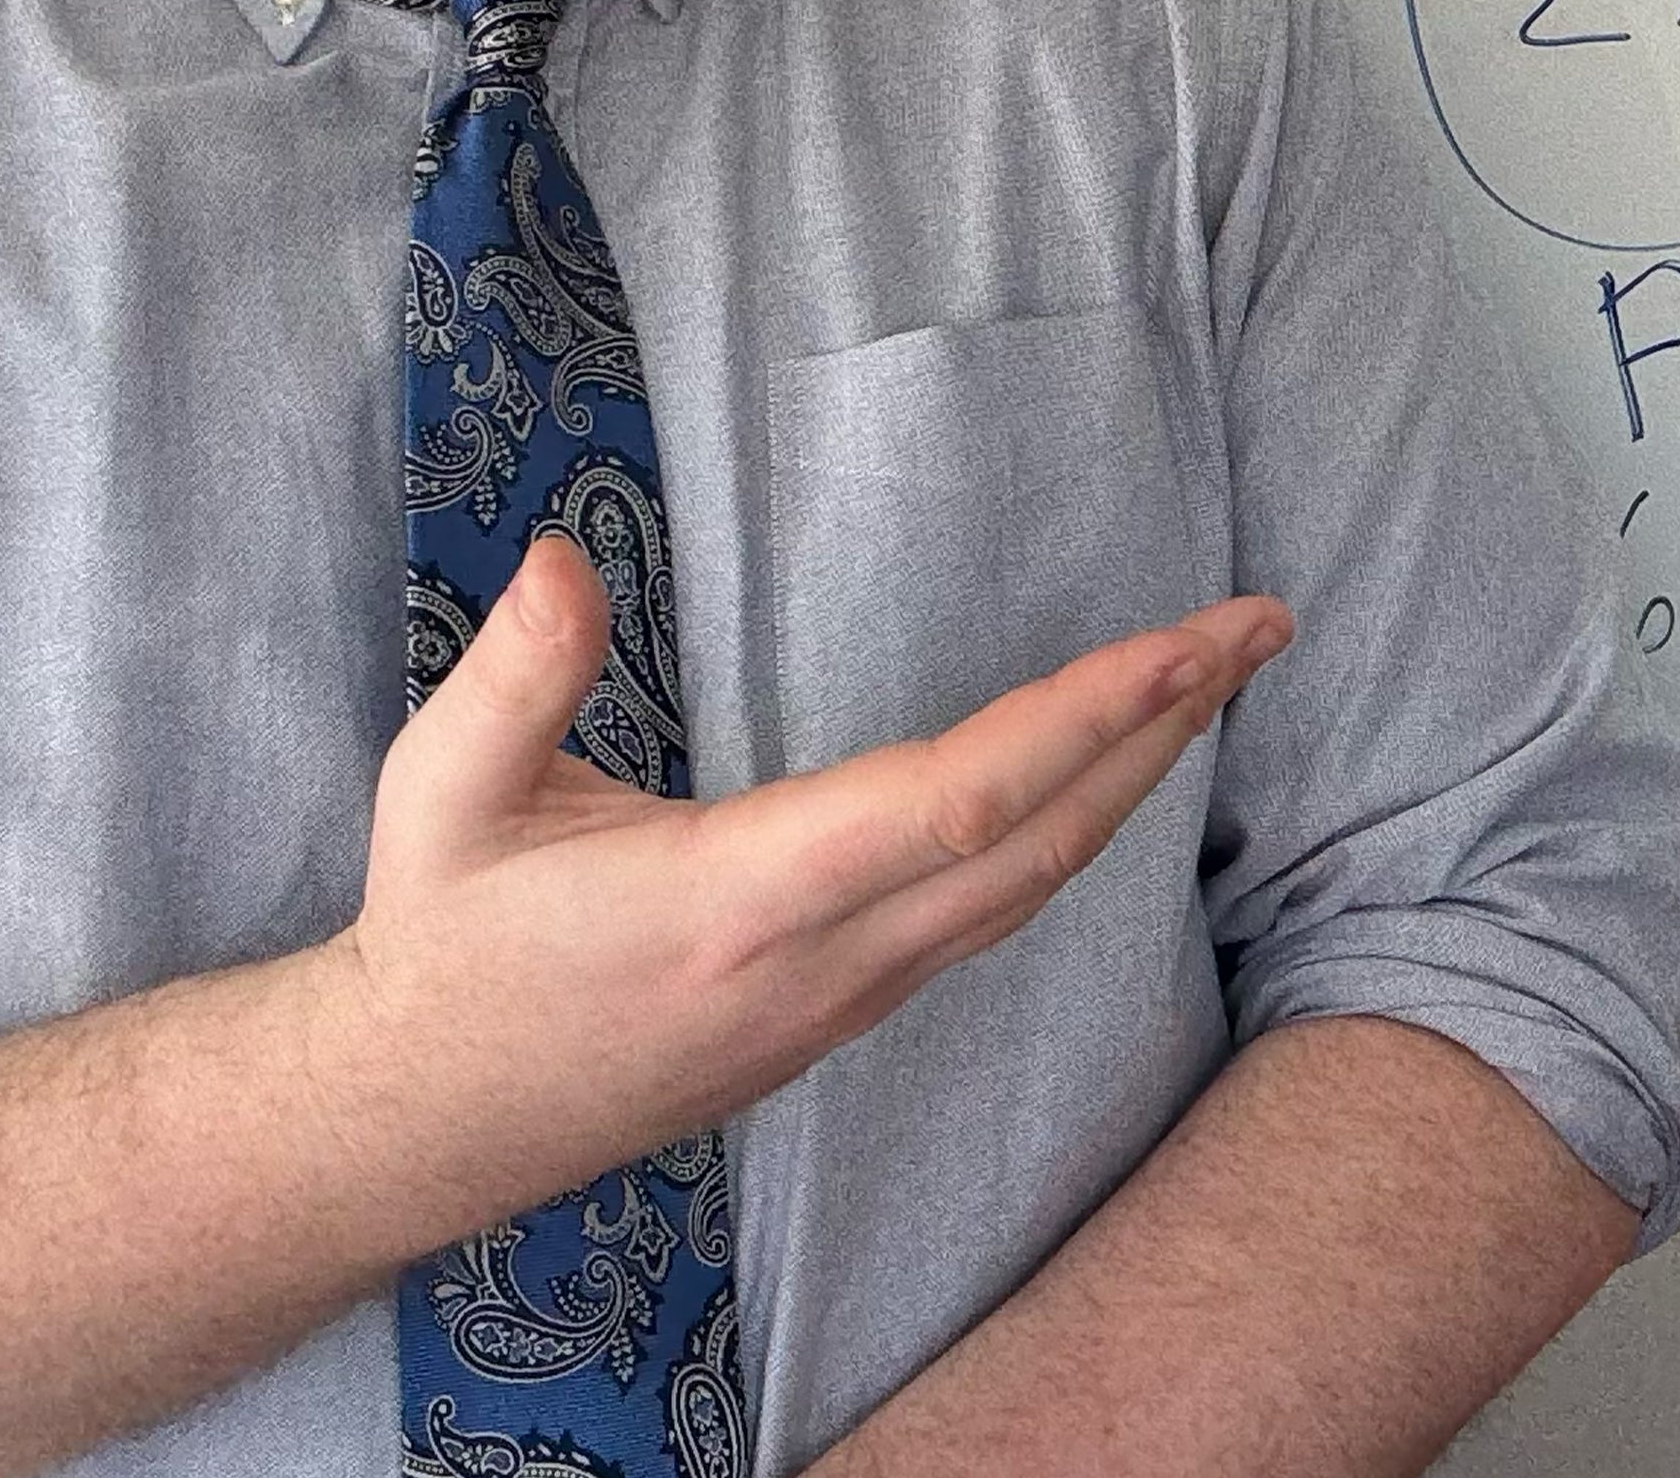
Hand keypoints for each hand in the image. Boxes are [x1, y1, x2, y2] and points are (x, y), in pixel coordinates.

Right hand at [328, 534, 1291, 1248]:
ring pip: (1024, 892)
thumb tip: (560, 559)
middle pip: (1034, 847)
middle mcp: (818, 962)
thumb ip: (516, 672)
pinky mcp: (834, 1013)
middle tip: (1256, 630)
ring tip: (1204, 684)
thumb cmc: (442, 942)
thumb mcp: (443, 792)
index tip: (1182, 646)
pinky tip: (1098, 781)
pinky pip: (988, 918)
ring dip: (1130, 782)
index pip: (952, 802)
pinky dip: (1069, 834)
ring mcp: (838, 1002)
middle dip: (1159, 731)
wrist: (422, 1119)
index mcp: (737, 898)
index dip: (1080, 723)